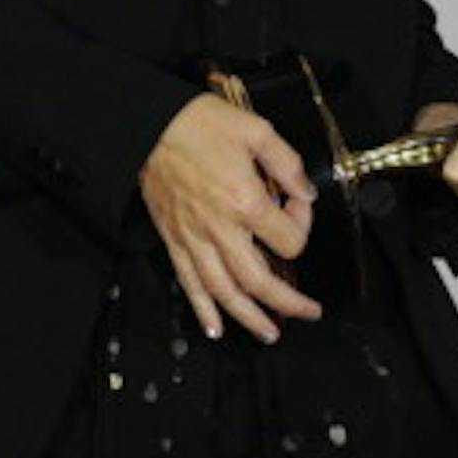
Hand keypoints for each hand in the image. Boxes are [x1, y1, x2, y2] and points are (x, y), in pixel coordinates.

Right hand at [139, 93, 322, 343]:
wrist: (149, 124)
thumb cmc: (198, 124)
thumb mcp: (255, 130)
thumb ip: (287, 163)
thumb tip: (305, 190)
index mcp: (245, 202)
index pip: (288, 238)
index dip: (303, 226)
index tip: (298, 206)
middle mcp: (220, 228)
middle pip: (260, 282)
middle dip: (288, 302)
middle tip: (307, 311)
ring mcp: (194, 238)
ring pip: (225, 293)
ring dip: (249, 318)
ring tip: (269, 332)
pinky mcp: (174, 239)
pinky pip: (189, 283)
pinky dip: (202, 311)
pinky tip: (214, 328)